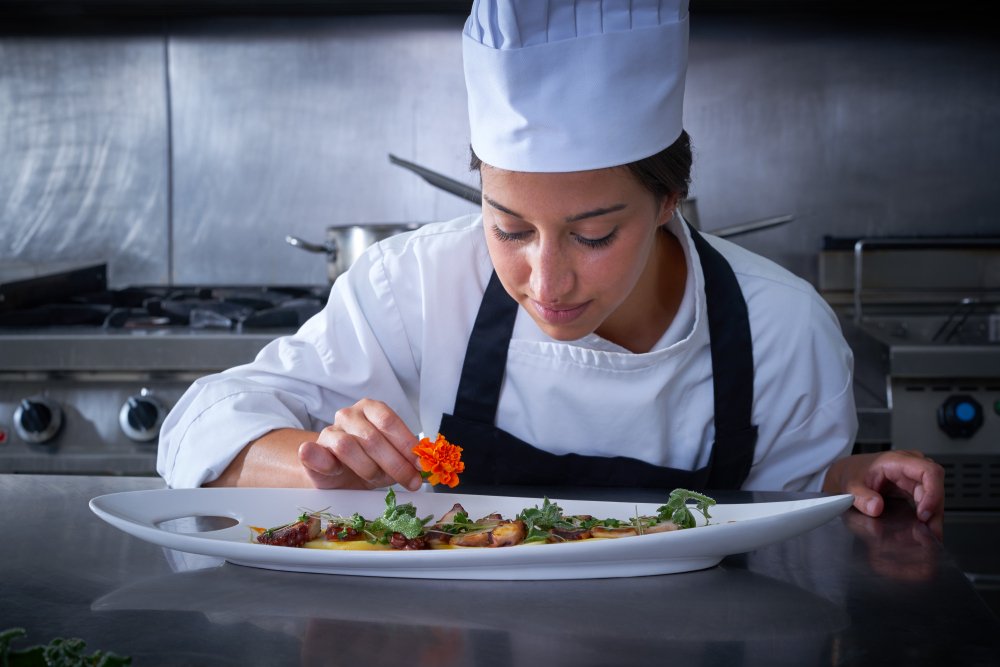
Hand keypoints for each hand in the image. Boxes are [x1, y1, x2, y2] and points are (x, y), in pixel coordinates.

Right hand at [297, 399, 421, 490]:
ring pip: (348, 446)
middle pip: (372, 437)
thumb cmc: (369, 462)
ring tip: (377, 480)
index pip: (389, 422)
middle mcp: (349, 415)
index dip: (406, 444)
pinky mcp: (312, 450)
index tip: (420, 464)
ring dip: (368, 468)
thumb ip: (406, 459)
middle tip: (410, 481)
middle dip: (395, 463)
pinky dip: (323, 461)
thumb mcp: (391, 458)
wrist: (336, 474)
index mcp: (371, 409)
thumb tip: (424, 470)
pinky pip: (313, 452)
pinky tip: (334, 469)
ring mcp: (329, 431)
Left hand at [823, 450, 944, 539]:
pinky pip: (928, 501)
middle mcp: (910, 467)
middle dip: (935, 511)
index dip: (933, 493)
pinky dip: (928, 516)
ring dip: (934, 516)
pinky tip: (924, 528)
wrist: (848, 472)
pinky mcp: (913, 488)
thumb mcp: (850, 485)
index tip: (924, 513)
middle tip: (927, 532)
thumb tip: (876, 507)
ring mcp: (913, 478)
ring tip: (928, 534)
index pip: (929, 471)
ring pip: (935, 496)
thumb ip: (861, 496)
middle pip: (936, 487)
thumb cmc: (851, 473)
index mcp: (897, 461)